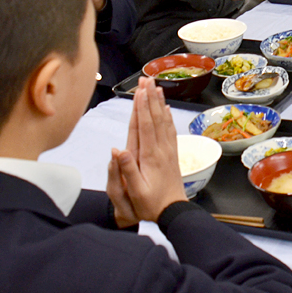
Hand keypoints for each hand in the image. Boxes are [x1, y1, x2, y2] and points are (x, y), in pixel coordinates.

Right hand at [109, 78, 186, 223]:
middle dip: (150, 98)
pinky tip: (166, 109)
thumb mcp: (134, 192)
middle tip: (147, 80)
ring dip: (159, 103)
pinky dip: (168, 117)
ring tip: (157, 87)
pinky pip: (170, 131)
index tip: (139, 91)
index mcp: (150, 156)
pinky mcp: (172, 154)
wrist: (173, 212)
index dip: (141, 108)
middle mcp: (161, 149)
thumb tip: (117, 150)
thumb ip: (126, 170)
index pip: (145, 127)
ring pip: (164, 122)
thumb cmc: (150, 204)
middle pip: (155, 119)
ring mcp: (169, 151)